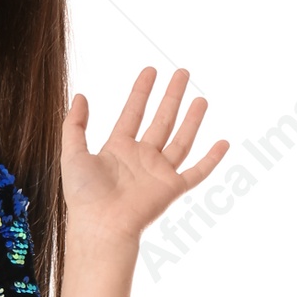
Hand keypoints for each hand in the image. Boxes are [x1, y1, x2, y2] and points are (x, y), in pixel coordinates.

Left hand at [61, 67, 227, 247]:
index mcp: (118, 149)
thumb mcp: (72, 154)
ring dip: (192, 119)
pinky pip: (197, 172)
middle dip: (171, 96)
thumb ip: (74, 125)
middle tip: (182, 73)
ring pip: (181, 140)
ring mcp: (158, 173)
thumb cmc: (84, 196)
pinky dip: (212, 159)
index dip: (141, 92)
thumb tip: (80, 96)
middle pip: (161, 120)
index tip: (151, 71)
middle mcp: (141, 158)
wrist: (101, 225)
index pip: (132, 113)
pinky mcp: (172, 188)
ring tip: (201, 98)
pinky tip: (223, 143)